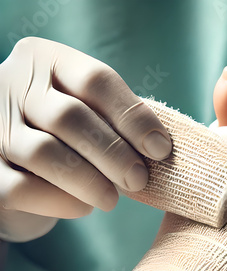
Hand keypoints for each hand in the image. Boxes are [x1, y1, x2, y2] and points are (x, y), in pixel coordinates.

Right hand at [0, 37, 171, 241]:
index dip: (136, 118)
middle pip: (72, 118)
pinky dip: (63, 200)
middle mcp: (12, 85)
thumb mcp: (90, 112)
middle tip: (140, 180)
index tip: (162, 150)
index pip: (97, 81)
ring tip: (114, 198)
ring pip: (46, 153)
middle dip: (116, 154)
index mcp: (46, 61)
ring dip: (91, 180)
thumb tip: (165, 149)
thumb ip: (118, 119)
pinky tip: (84, 206)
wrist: (17, 162)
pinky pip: (26, 188)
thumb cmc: (69, 136)